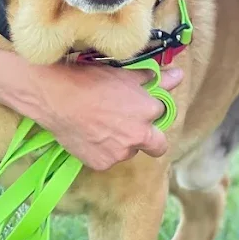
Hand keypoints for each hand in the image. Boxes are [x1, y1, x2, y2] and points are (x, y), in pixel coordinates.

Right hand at [28, 62, 182, 170]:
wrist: (59, 97)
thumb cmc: (93, 81)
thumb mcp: (127, 75)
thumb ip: (157, 79)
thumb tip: (179, 76)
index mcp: (149, 112)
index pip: (162, 113)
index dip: (150, 109)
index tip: (138, 105)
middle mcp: (139, 136)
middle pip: (157, 146)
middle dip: (151, 139)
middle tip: (132, 127)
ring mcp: (120, 153)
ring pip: (129, 151)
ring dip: (122, 142)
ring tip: (102, 125)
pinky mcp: (102, 164)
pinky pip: (108, 159)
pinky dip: (102, 150)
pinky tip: (90, 135)